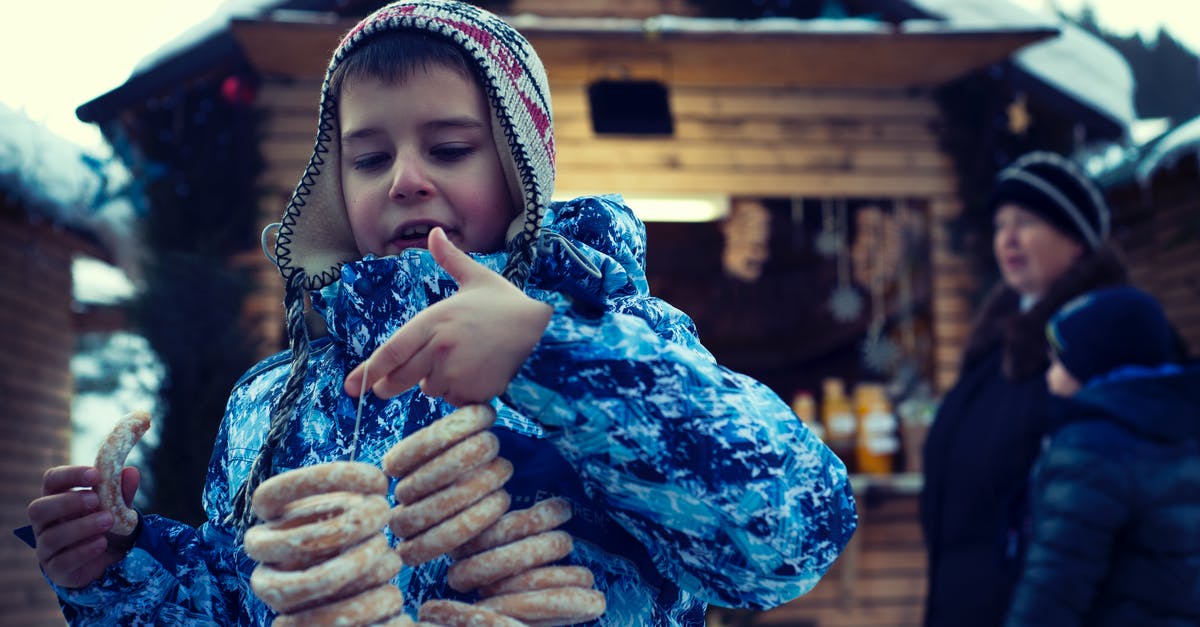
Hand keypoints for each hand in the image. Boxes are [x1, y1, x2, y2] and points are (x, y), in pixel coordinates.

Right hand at [27, 465, 139, 588]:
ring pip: (51, 537)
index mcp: (57, 499)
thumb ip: (122, 491)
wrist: (113, 558)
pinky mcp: (57, 570)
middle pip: (38, 509)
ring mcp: (47, 548)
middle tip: (95, 500)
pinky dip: (84, 551)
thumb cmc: (108, 524)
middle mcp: (46, 523)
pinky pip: (62, 561)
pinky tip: (101, 543)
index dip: (69, 475)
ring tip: (108, 520)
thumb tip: (131, 472)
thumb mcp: (118, 506)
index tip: (95, 474)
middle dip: (67, 502)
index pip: (51, 481)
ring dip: (81, 527)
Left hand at [345, 227, 551, 405]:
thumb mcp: (477, 278)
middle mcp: (440, 347)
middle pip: (401, 376)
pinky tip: (479, 376)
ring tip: (463, 363)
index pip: (392, 350)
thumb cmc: (510, 305)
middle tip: (382, 389)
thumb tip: (434, 233)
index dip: (368, 370)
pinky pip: (455, 399)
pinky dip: (461, 393)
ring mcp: (456, 372)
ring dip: (438, 382)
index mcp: (435, 320)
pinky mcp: (474, 392)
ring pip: (431, 388)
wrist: (547, 332)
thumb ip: (450, 259)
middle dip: (389, 384)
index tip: (351, 385)